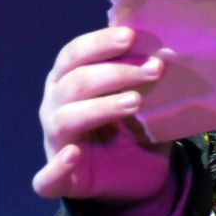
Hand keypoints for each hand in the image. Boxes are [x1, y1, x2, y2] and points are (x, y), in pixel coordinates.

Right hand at [33, 25, 173, 207]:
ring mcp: (54, 143)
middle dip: (116, 72)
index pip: (75, 54)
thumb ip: (146, 76)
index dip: (100, 43)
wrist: (138, 176)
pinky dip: (57, 167)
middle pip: (74, 83)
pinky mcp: (59, 180)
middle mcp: (54, 107)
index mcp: (68, 80)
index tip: (131, 36)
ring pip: (65, 119)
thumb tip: (168, 48)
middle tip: (154, 68)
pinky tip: (73, 155)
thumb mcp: (143, 96)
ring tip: (136, 101)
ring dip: (101, 107)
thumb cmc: (133, 126)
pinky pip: (47, 178)